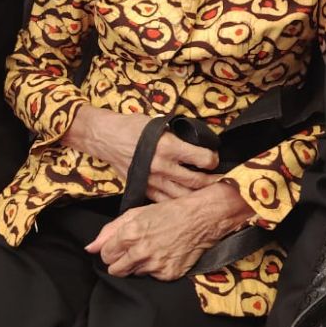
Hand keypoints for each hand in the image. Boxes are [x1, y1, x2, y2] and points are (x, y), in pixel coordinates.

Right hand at [63, 105, 218, 200]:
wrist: (106, 137)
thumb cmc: (132, 126)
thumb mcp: (158, 124)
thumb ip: (177, 135)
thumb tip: (197, 141)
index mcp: (168, 146)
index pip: (201, 159)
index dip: (213, 160)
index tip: (215, 160)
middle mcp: (162, 166)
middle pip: (195, 182)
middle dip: (211, 181)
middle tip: (219, 180)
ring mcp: (152, 181)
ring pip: (182, 196)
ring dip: (197, 195)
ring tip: (207, 194)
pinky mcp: (143, 189)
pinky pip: (164, 201)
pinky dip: (177, 202)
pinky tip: (186, 200)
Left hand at [84, 182, 252, 279]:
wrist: (201, 218)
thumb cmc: (169, 212)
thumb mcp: (137, 213)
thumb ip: (110, 230)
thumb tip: (90, 247)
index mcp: (130, 233)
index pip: (106, 254)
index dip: (111, 250)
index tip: (120, 246)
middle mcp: (141, 250)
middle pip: (115, 270)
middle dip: (119, 262)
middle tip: (133, 251)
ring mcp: (155, 264)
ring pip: (133, 274)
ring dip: (138, 265)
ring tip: (152, 250)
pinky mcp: (167, 274)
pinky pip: (152, 278)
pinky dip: (155, 269)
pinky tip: (163, 255)